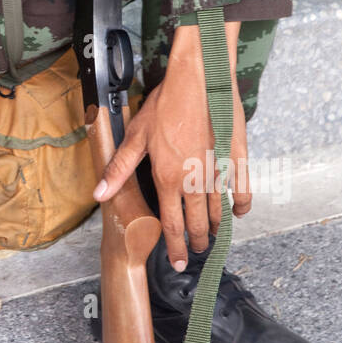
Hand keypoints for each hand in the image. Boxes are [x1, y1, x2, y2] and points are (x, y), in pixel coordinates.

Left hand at [93, 20, 248, 268]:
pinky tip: (238, 212)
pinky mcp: (236, 158)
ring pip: (219, 210)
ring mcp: (218, 171)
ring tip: (213, 237)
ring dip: (216, 227)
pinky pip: (242, 190)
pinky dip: (241, 205)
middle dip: (197, 242)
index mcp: (169, 179)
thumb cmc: (165, 105)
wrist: (198, 80)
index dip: (175, 247)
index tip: (177, 262)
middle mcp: (195, 181)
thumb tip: (99, 195)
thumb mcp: (135, 137)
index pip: (172, 225)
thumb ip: (119, 170)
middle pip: (198, 224)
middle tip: (196, 253)